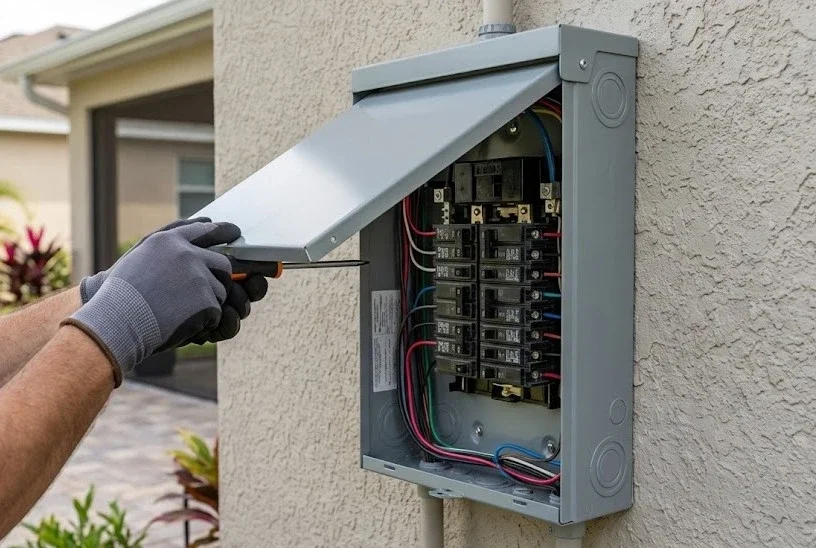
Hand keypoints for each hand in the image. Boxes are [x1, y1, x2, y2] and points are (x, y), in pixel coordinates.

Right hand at [64, 221, 249, 386]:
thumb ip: (169, 242)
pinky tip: (181, 323)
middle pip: (224, 263)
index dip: (223, 232)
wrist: (116, 322)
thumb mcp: (140, 256)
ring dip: (209, 303)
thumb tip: (203, 224)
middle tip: (207, 292)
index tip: (234, 232)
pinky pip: (217, 313)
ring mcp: (199, 277)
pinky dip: (205, 322)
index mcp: (169, 241)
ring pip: (222, 290)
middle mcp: (187, 254)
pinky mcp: (206, 301)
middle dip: (220, 278)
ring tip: (181, 311)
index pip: (206, 230)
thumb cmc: (121, 294)